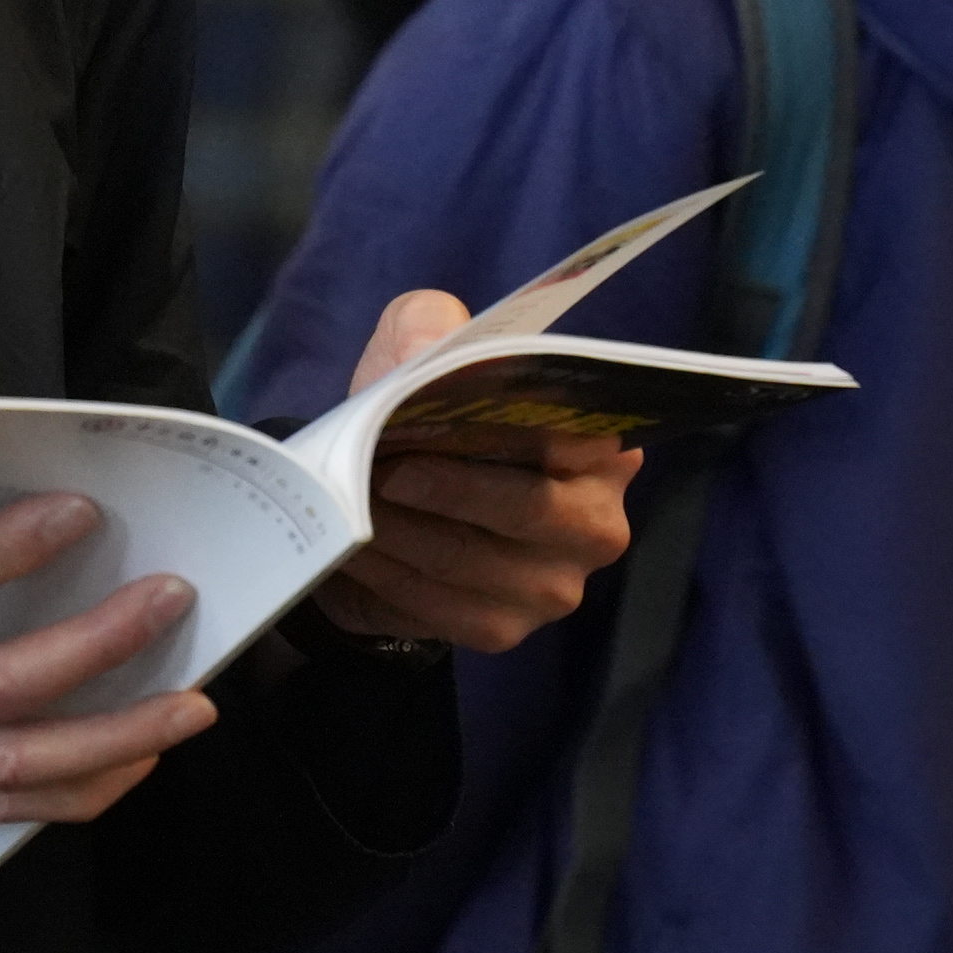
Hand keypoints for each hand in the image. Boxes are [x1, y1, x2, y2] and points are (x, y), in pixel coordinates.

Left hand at [306, 287, 640, 651]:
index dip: (505, 424)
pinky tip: (352, 544)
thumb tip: (423, 348)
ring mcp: (554, 585)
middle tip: (382, 466)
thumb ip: (427, 324)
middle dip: (445, 484)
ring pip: (466, 557)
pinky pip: (434, 602)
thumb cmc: (424, 420)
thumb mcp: (419, 346)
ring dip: (400, 529)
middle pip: (526, 506)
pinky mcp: (502, 628)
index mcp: (600, 447)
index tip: (438, 412)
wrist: (387, 505)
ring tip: (353, 501)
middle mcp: (596, 521)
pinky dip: (385, 571)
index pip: (573, 437)